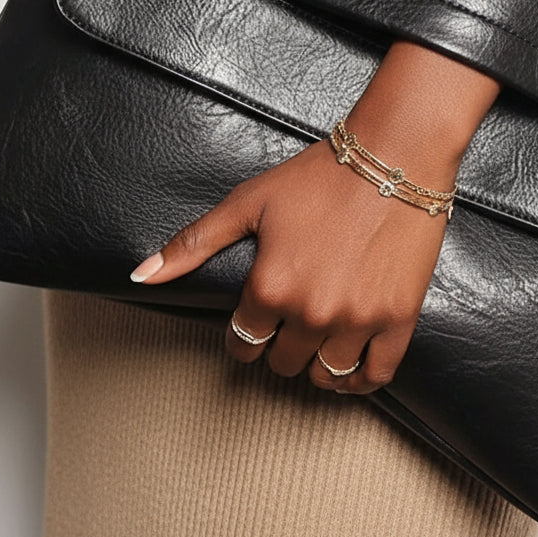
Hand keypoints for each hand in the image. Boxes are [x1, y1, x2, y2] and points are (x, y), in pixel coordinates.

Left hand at [129, 0, 537, 392]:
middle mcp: (311, 312)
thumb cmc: (319, 175)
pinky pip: (376, 374)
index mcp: (270, 287)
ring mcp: (358, 319)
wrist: (393, 157)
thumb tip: (139, 275)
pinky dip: (360, 379)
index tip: (254, 325)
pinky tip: (352, 367)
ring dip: (315, 366)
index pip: (244, 343)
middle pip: (283, 363)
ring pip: (325, 375)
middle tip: (287, 327)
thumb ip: (193, 244)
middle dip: (279, 348)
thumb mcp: (248, 203)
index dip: (244, 336)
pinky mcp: (398, 318)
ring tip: (316, 346)